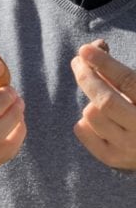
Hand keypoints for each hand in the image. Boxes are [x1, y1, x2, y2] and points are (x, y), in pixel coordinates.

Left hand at [72, 41, 135, 169]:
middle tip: (79, 61)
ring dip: (91, 100)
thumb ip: (120, 72)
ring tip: (101, 99)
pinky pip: (83, 130)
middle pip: (105, 100)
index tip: (86, 50)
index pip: (127, 82)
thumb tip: (93, 48)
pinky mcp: (114, 158)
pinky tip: (97, 117)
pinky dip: (84, 119)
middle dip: (87, 77)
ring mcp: (129, 147)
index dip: (105, 63)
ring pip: (92, 115)